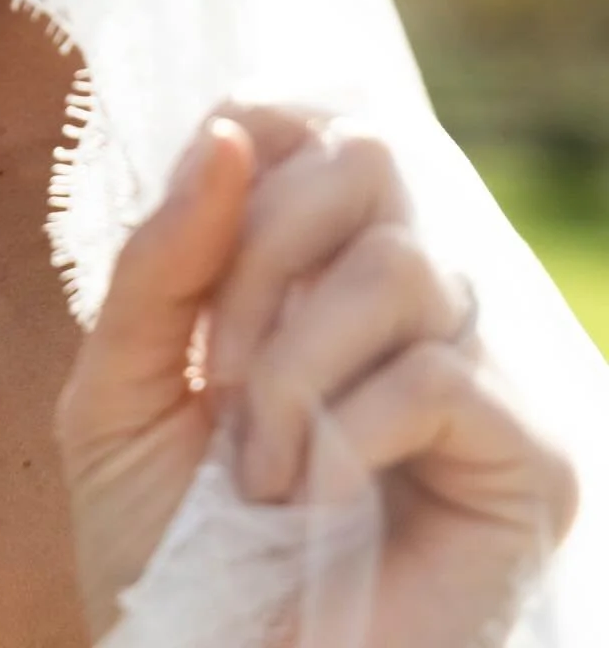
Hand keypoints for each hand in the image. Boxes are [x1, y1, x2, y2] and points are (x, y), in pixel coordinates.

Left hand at [54, 105, 578, 645]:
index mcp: (323, 250)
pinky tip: (315, 502)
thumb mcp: (119, 383)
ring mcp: (488, 363)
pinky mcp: (532, 455)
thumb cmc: (159, 540)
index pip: (312, 110)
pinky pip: (443, 373)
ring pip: (405, 262)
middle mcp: (418, 283)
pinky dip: (347, 435)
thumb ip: (161, 258)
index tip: (190, 265)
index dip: (244, 150)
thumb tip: (229, 134)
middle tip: (218, 380)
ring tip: (261, 469)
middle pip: (372, 151)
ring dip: (295, 367)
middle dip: (259, 260)